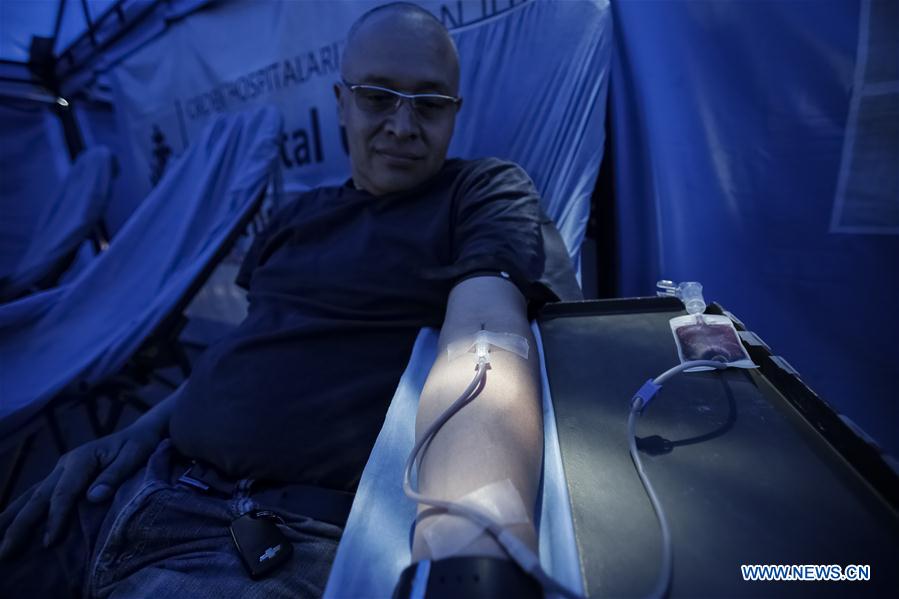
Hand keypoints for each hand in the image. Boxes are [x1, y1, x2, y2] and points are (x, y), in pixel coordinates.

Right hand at [0, 424, 161, 559]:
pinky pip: (37, 494)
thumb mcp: (135, 455)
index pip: (63, 492)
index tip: (50, 542)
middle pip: (39, 496)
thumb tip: (93, 497)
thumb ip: (115, 475)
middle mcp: (65, 463)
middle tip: (6, 550)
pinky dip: (22, 510)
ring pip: (32, 495)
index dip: (56, 517)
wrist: (141, 433)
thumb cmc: (141, 445)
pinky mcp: (61, 476)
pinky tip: (9, 525)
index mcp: (82, 458)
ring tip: (0, 543)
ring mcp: (60, 469)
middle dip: (22, 524)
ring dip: (14, 519)